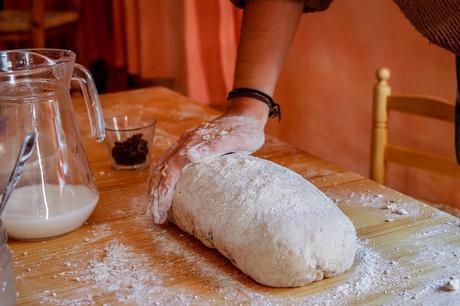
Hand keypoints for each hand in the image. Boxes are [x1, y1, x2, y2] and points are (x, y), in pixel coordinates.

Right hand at [148, 114, 264, 223]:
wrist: (246, 115)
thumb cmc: (245, 130)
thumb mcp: (236, 138)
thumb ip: (215, 146)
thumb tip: (190, 155)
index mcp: (194, 140)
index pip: (172, 168)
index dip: (165, 190)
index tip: (162, 209)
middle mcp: (184, 141)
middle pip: (162, 169)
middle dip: (156, 194)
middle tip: (156, 217)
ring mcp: (184, 143)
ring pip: (161, 166)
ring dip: (155, 188)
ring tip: (155, 209)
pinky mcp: (186, 146)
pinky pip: (166, 163)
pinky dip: (160, 179)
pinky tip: (159, 192)